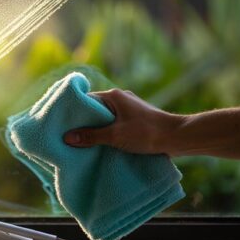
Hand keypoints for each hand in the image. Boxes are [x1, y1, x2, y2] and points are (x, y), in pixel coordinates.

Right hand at [63, 89, 183, 154]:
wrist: (177, 137)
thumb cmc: (146, 133)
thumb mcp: (115, 136)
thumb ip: (91, 136)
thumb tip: (67, 138)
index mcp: (113, 96)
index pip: (86, 100)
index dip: (73, 112)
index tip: (62, 123)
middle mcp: (120, 98)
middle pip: (94, 109)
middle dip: (83, 122)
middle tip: (69, 135)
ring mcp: (128, 108)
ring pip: (105, 117)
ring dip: (96, 128)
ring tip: (83, 142)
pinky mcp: (135, 119)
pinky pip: (114, 123)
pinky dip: (107, 131)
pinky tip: (102, 143)